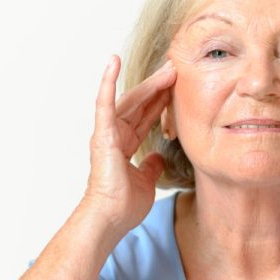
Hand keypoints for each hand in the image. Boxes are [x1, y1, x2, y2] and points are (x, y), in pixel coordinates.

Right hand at [82, 55, 175, 234]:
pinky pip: (104, 103)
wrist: (110, 218)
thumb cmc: (123, 206)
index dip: (160, 101)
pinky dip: (107, 81)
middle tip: (177, 68)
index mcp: (124, 145)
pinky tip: (113, 61)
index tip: (176, 85)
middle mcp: (115, 135)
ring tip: (167, 67)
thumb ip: (150, 166)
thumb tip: (158, 157)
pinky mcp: (102, 134)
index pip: (145, 116)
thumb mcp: (145, 181)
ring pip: (131, 100)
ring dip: (149, 83)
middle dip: (159, 86)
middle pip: (140, 104)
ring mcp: (107, 132)